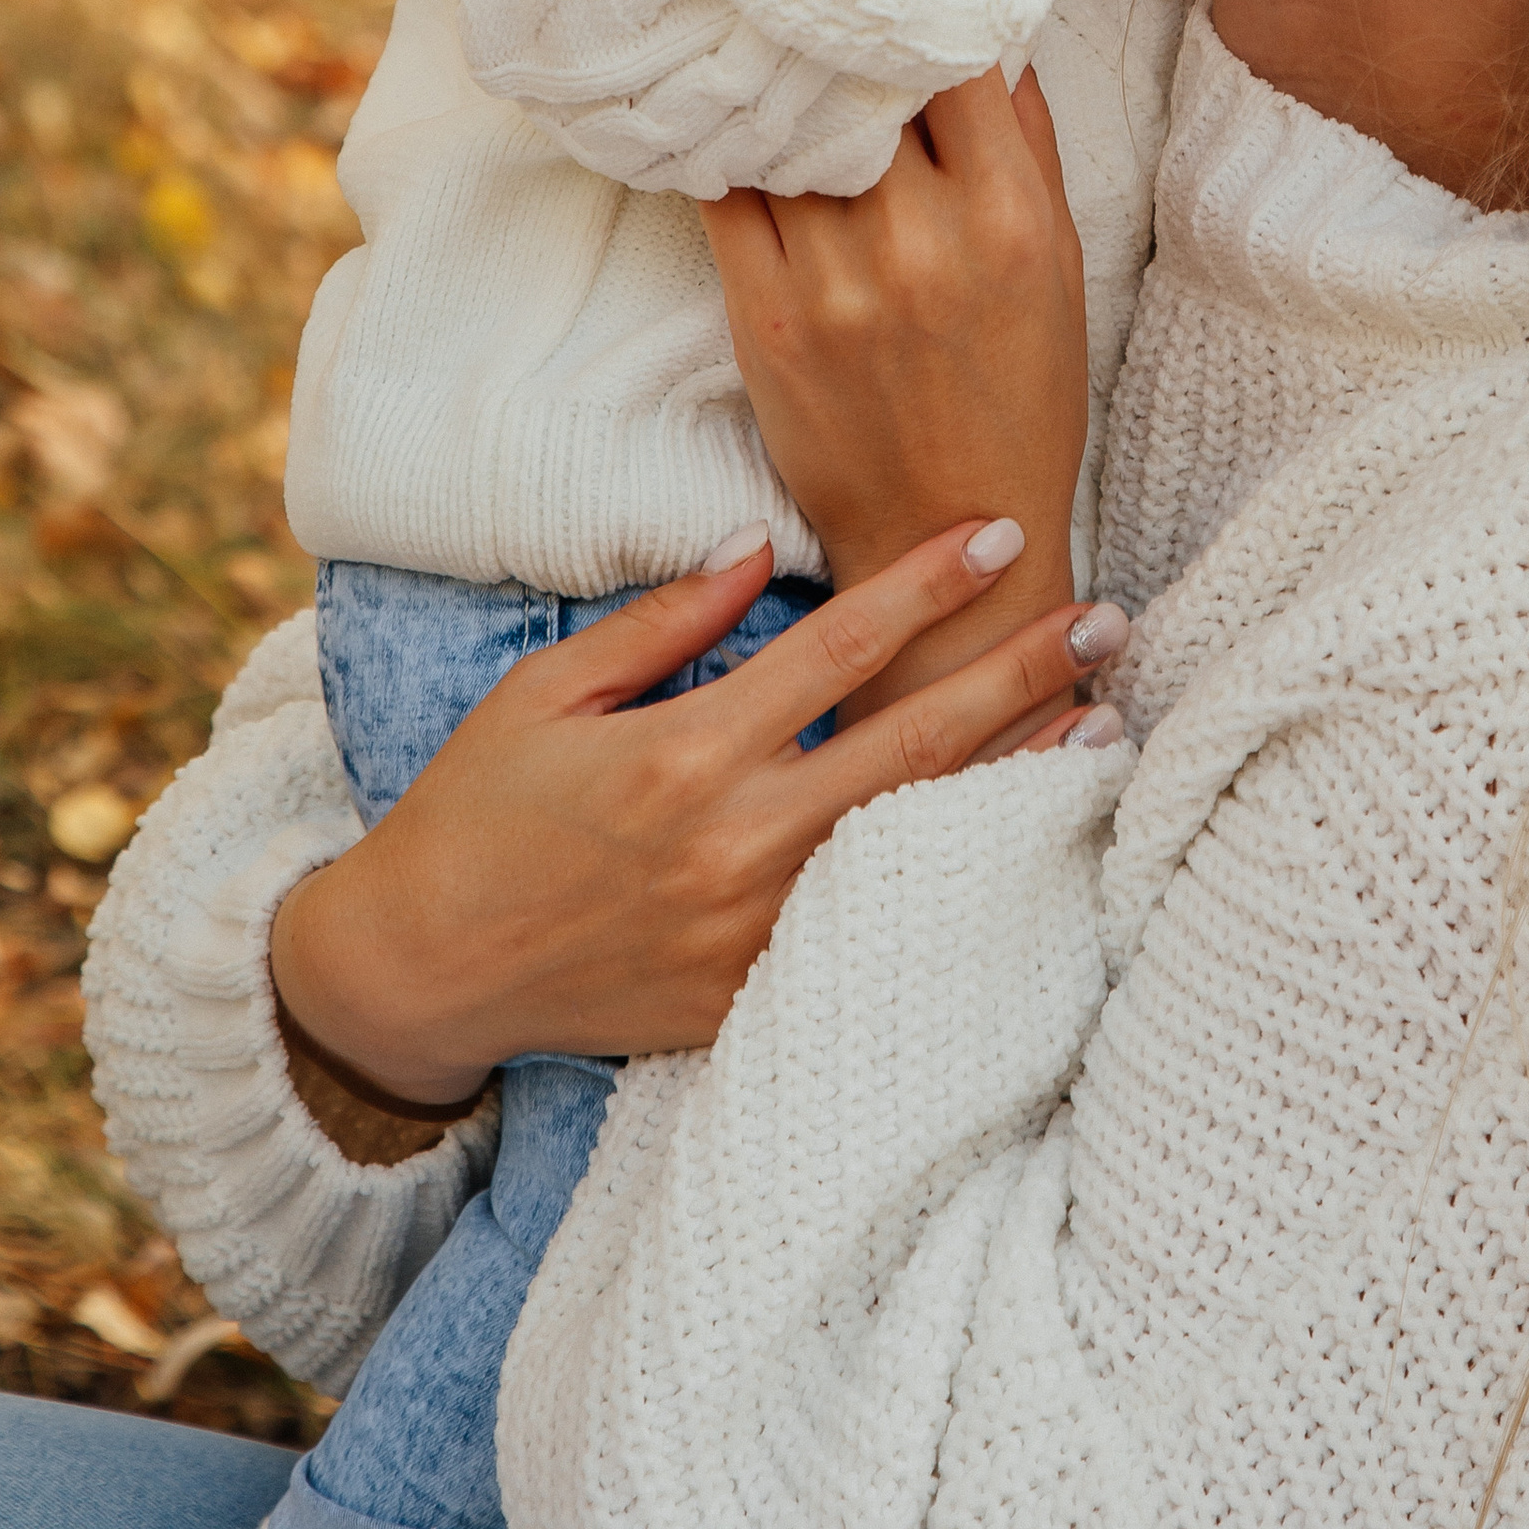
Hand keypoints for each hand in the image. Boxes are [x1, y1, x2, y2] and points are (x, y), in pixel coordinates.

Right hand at [270, 523, 1124, 1110]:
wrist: (423, 971)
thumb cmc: (479, 810)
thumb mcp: (550, 689)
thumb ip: (667, 618)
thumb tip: (764, 545)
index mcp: (684, 754)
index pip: (840, 647)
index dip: (926, 584)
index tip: (997, 530)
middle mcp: (734, 844)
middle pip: (915, 743)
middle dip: (1020, 674)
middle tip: (1106, 620)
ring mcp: (752, 931)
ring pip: (920, 840)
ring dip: (1019, 778)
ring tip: (1105, 723)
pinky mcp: (751, 997)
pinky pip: (877, 928)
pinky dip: (955, 880)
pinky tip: (1021, 842)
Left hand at [706, 67, 1089, 709]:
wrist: (944, 533)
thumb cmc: (1020, 396)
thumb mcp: (1060, 265)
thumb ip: (1030, 147)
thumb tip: (996, 36)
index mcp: (1006, 216)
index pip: (953, 55)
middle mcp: (921, 238)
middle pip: (860, 76)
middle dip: (841, 22)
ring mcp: (834, 277)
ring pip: (785, 122)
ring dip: (776, 70)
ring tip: (763, 19)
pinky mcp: (764, 316)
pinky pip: (724, 189)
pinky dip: (722, 139)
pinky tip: (721, 107)